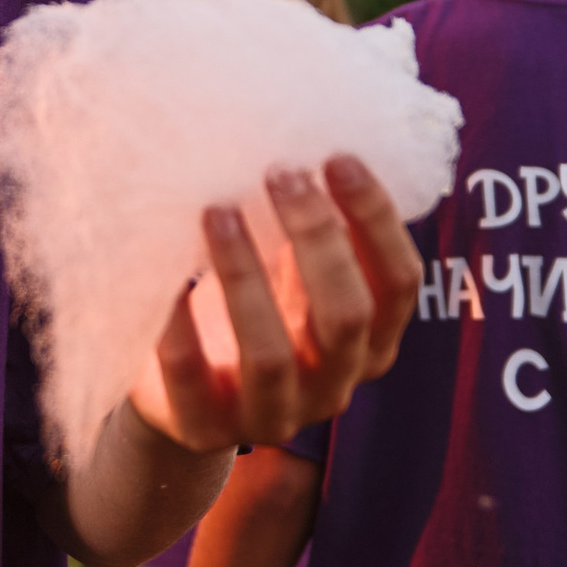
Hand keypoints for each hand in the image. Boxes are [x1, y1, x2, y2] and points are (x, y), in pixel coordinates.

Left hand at [131, 154, 422, 451]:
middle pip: (345, 317)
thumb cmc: (250, 310)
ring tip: (217, 211)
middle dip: (316, 238)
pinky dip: (178, 329)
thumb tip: (306, 136)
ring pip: (271, 356)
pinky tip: (167, 282)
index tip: (338, 157)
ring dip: (246, 277)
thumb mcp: (290, 273)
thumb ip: (309, 231)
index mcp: (370, 344)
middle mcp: (333, 385)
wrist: (180, 394)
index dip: (375, 220)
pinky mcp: (204, 429)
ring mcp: (272, 416)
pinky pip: (191, 380)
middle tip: (280, 171)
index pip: (399, 285)